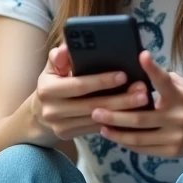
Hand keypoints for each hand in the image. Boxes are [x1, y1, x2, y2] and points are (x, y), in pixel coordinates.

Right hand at [31, 46, 151, 140]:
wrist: (40, 112)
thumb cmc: (54, 83)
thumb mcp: (53, 68)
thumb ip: (60, 56)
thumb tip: (65, 47)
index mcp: (47, 89)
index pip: (79, 85)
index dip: (101, 81)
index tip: (123, 75)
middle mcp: (52, 110)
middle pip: (93, 105)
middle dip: (120, 98)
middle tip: (142, 90)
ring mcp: (60, 126)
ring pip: (98, 119)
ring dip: (123, 111)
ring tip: (142, 100)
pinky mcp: (68, 135)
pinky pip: (96, 128)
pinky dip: (115, 121)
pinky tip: (132, 113)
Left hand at [90, 51, 182, 159]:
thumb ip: (163, 82)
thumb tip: (134, 72)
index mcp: (180, 96)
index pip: (164, 81)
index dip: (153, 68)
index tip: (141, 55)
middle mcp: (178, 116)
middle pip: (140, 117)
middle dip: (114, 115)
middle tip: (94, 109)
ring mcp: (174, 136)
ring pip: (138, 137)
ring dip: (116, 131)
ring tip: (100, 125)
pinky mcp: (171, 151)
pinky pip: (143, 148)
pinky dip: (126, 142)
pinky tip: (114, 135)